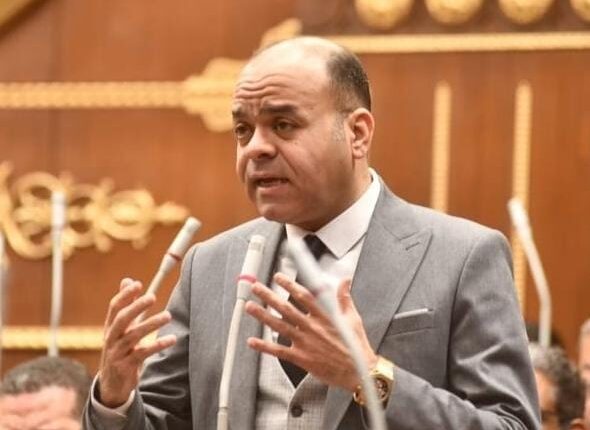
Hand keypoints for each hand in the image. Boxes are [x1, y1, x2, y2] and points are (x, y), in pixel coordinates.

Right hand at [97, 278, 176, 407]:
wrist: (112, 384)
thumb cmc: (120, 349)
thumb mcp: (121, 328)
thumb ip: (126, 305)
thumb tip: (128, 279)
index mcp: (110, 327)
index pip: (114, 307)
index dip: (125, 295)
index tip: (138, 284)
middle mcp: (111, 338)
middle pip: (122, 319)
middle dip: (136, 307)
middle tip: (153, 296)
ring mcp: (117, 353)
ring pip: (133, 336)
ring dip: (151, 324)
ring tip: (168, 315)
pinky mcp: (125, 366)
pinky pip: (142, 354)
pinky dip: (157, 345)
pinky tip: (171, 339)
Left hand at [245, 273, 376, 391]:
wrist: (358, 372)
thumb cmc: (356, 345)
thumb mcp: (353, 318)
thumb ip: (344, 298)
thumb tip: (344, 281)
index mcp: (325, 315)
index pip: (303, 296)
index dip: (289, 285)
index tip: (278, 277)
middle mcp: (312, 327)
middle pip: (286, 308)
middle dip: (269, 296)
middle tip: (256, 287)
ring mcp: (305, 342)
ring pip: (279, 326)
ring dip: (263, 316)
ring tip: (249, 306)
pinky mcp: (302, 358)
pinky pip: (279, 351)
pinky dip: (265, 346)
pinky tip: (252, 341)